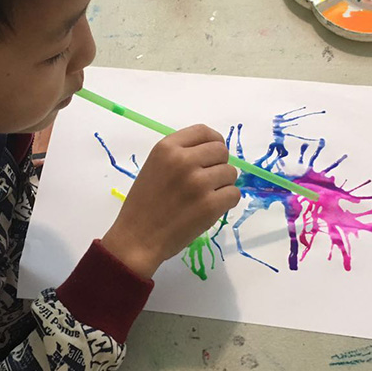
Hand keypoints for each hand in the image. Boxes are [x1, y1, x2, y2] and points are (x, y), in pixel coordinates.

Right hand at [101, 125, 240, 278]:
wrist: (137, 238)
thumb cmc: (143, 205)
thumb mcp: (154, 167)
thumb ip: (179, 155)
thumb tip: (212, 153)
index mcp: (166, 148)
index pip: (203, 131)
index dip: (213, 141)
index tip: (212, 154)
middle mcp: (183, 161)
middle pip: (222, 151)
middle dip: (219, 164)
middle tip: (207, 180)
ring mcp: (198, 183)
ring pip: (231, 173)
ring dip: (223, 184)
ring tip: (205, 197)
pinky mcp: (210, 205)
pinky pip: (234, 194)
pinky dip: (226, 202)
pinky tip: (210, 208)